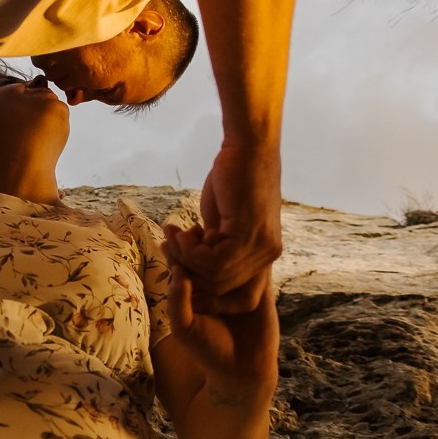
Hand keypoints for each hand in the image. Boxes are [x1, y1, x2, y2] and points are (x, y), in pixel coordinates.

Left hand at [163, 227, 278, 395]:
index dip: (176, 248)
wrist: (243, 369)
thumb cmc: (208, 350)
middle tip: (190, 230)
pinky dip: (245, 252)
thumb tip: (178, 270)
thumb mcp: (184, 327)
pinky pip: (253, 263)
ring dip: (218, 242)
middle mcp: (215, 282)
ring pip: (227, 254)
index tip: (169, 235)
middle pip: (204, 254)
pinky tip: (236, 246)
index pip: (183, 262)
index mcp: (194, 290)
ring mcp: (238, 281)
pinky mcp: (259, 284)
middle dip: (194, 240)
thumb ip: (177, 301)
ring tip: (209, 234)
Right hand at [170, 141, 282, 313]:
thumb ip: (215, 246)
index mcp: (264, 254)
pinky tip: (181, 231)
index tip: (179, 262)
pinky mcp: (248, 235)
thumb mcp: (222, 222)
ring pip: (214, 275)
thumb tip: (193, 268)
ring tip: (172, 235)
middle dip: (189, 270)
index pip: (234, 290)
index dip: (203, 284)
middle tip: (169, 245)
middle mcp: (268, 255)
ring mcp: (261, 247)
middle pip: (221, 286)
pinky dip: (189, 250)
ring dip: (185, 257)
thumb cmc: (233, 178)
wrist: (247, 148)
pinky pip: (212, 261)